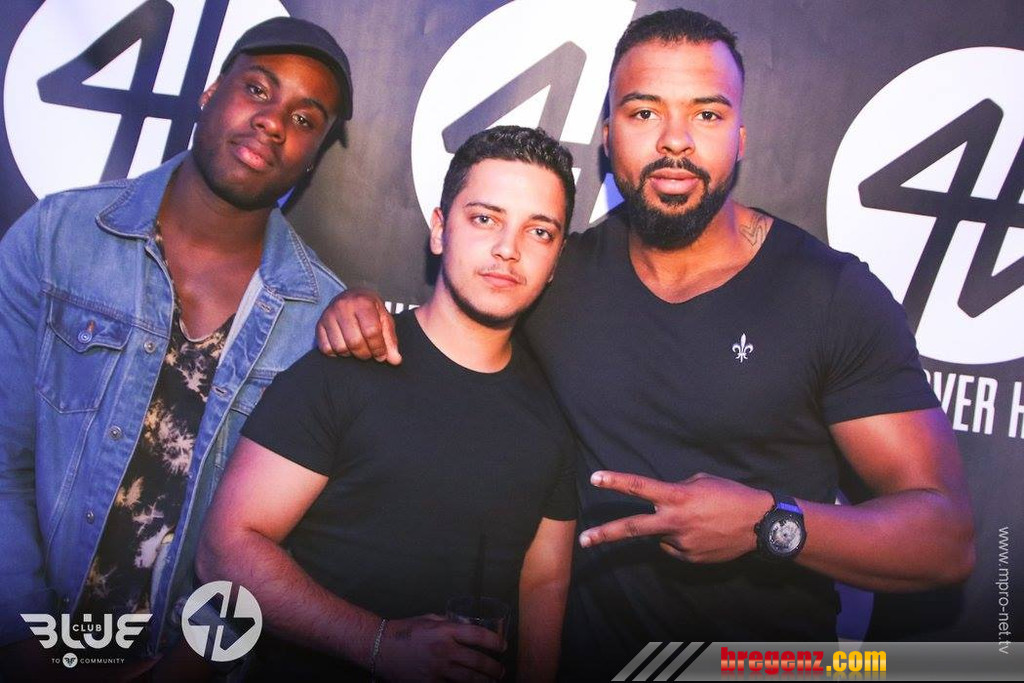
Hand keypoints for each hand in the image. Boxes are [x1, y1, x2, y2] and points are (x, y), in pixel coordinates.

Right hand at [315, 287, 401, 363]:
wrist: (351, 296)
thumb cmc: (369, 309)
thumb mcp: (384, 319)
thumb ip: (390, 339)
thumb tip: (395, 360)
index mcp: (363, 303)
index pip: (371, 332)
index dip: (378, 348)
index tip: (381, 355)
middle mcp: (343, 306)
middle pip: (355, 342)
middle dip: (365, 353)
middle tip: (370, 353)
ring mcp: (328, 315)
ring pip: (340, 347)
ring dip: (351, 354)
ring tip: (358, 348)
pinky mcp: (319, 324)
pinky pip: (326, 348)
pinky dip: (336, 353)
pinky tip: (345, 346)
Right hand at [374, 615, 504, 681]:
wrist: (380, 647)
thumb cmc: (405, 630)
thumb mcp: (429, 619)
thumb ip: (448, 623)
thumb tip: (465, 626)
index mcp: (444, 631)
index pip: (478, 636)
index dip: (495, 642)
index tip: (503, 646)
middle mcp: (443, 650)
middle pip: (478, 662)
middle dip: (494, 668)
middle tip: (501, 670)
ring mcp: (436, 670)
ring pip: (469, 680)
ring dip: (485, 681)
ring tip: (493, 682)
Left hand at [577, 471, 773, 562]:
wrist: (760, 525)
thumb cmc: (731, 495)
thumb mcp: (701, 482)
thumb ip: (676, 491)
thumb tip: (662, 504)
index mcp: (677, 497)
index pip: (640, 487)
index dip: (616, 481)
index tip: (595, 478)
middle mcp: (675, 522)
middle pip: (632, 528)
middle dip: (605, 534)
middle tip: (584, 539)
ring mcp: (681, 544)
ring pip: (661, 535)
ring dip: (670, 528)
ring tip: (699, 521)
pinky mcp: (690, 559)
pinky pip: (675, 548)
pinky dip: (683, 540)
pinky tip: (703, 534)